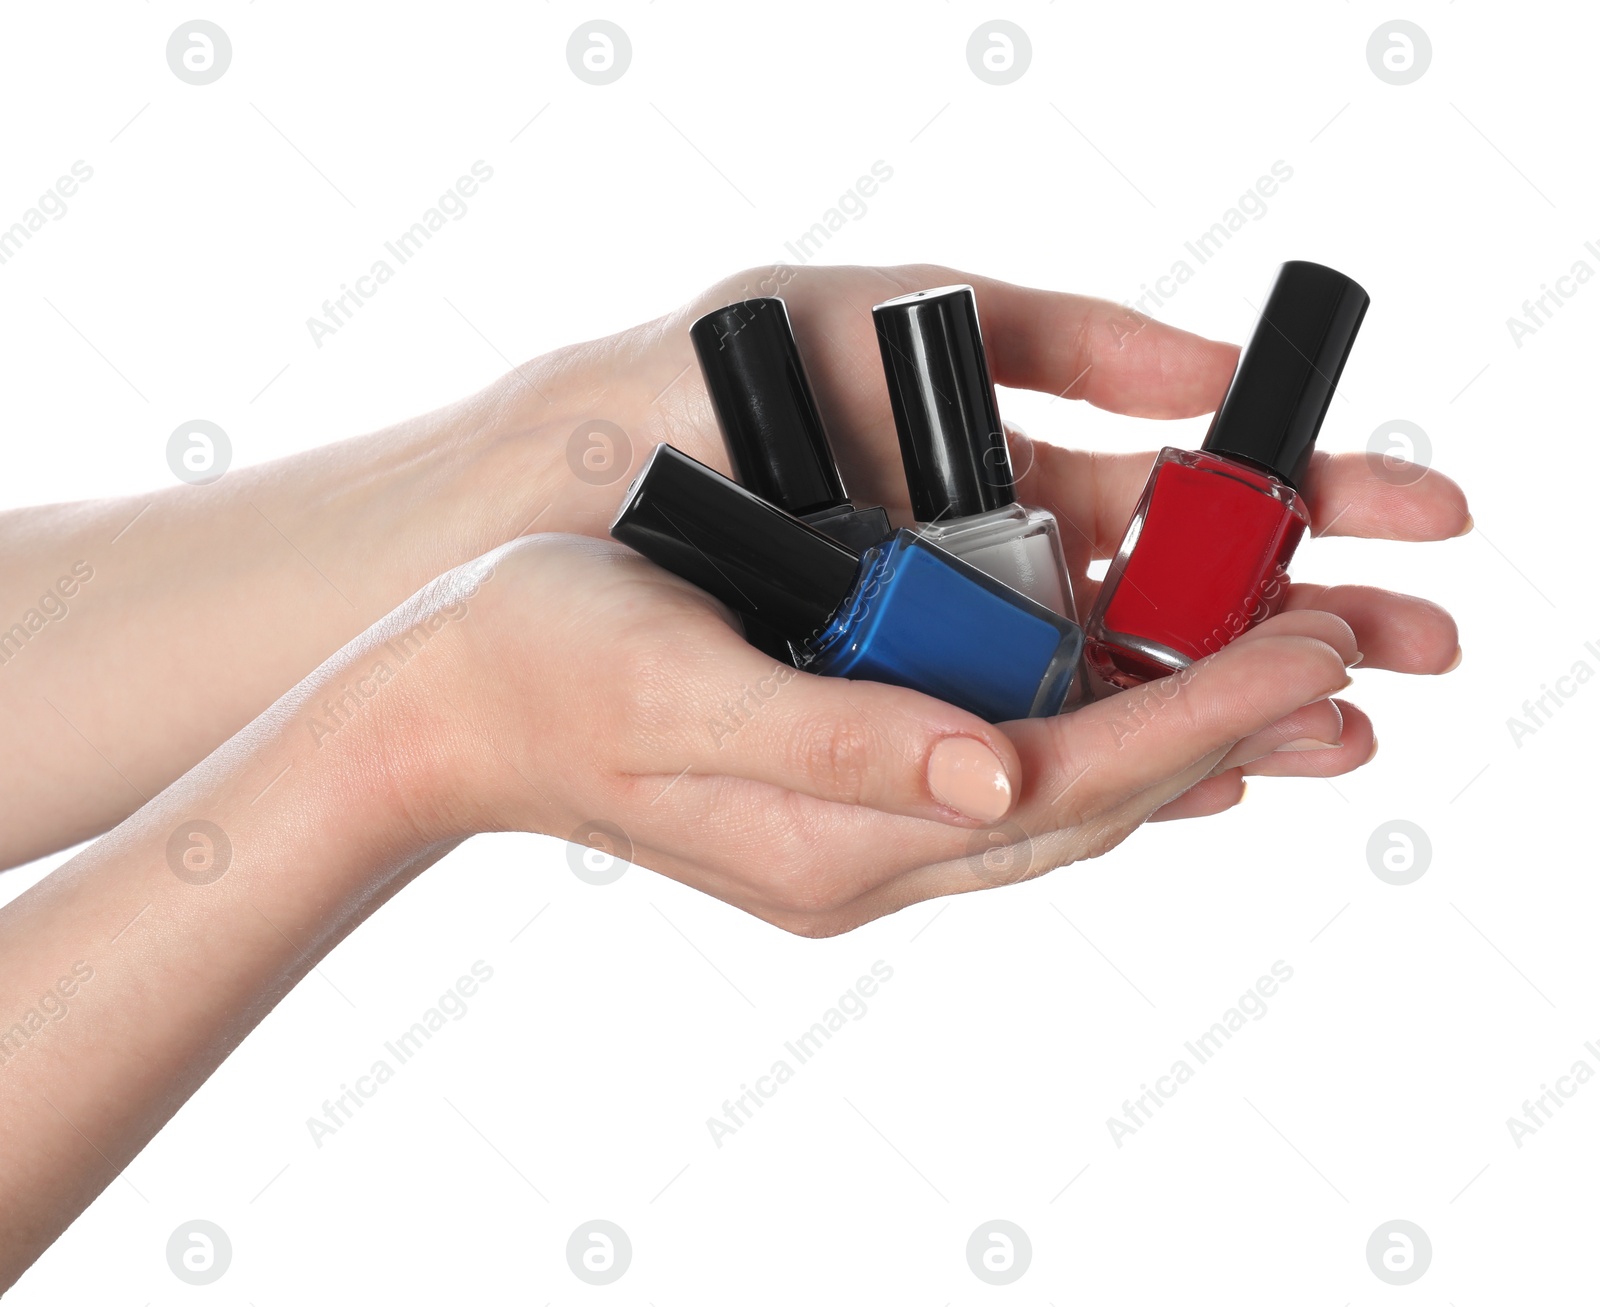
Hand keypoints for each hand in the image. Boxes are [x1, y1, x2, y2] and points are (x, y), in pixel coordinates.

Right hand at [2, 261, 1466, 869]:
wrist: (440, 711)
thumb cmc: (542, 665)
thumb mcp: (681, 684)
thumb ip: (841, 737)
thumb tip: (998, 772)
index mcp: (835, 831)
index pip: (1071, 781)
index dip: (1202, 714)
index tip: (1310, 646)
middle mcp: (864, 851)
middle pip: (1090, 803)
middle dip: (1223, 727)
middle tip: (1338, 654)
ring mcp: (852, 840)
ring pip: (1056, 804)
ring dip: (1172, 745)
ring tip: (1278, 686)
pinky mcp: (836, 805)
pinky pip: (998, 790)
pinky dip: (1086, 751)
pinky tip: (1136, 719)